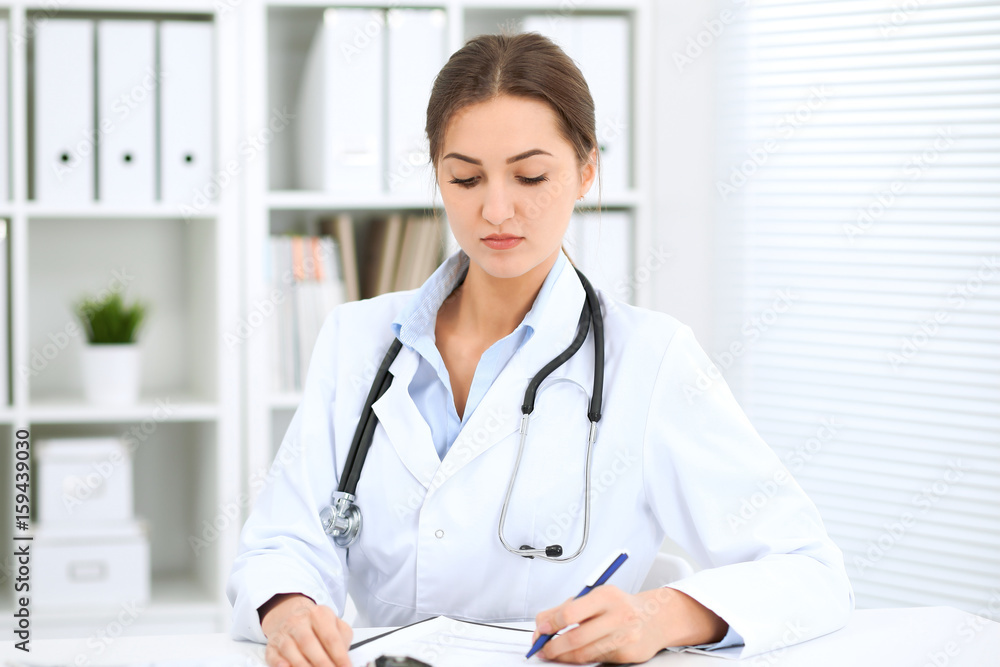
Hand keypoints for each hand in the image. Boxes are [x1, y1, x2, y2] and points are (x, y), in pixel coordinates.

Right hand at [260, 593, 353, 666]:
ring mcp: (284, 633)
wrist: (289, 613)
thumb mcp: (334, 624)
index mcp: (319, 614)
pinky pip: (273, 655)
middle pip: (309, 643)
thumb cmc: (315, 624)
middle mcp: (299, 622)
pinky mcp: (272, 645)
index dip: (339, 656)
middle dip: (321, 663)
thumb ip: (342, 639)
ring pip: (290, 649)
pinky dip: (279, 663)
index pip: (330, 637)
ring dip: (303, 666)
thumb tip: (344, 659)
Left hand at [531, 585, 727, 663]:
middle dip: (553, 647)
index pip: (571, 612)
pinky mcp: (628, 654)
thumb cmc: (619, 605)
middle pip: (576, 637)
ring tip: (553, 654)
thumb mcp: (594, 596)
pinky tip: (573, 656)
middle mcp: (618, 615)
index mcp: (606, 595)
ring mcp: (625, 637)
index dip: (551, 623)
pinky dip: (581, 659)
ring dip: (563, 657)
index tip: (541, 629)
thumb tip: (542, 623)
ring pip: (585, 653)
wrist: (654, 617)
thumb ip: (567, 607)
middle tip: (542, 648)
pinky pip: (596, 660)